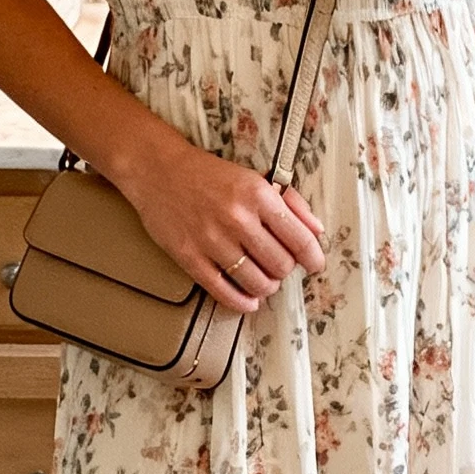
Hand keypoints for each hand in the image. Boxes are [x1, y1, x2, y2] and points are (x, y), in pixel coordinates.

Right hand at [120, 127, 325, 314]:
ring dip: (266, 286)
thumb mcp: (255, 178)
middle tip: (278, 265)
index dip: (313, 258)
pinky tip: (249, 301)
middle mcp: (238, 218)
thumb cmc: (209, 174)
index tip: (315, 264)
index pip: (299, 239)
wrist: (158, 171)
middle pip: (281, 265)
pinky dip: (242, 302)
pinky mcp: (190, 257)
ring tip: (263, 279)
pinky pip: (223, 291)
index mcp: (258, 195)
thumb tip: (316, 230)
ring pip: (257, 282)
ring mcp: (212, 240)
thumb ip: (291, 202)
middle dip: (285, 270)